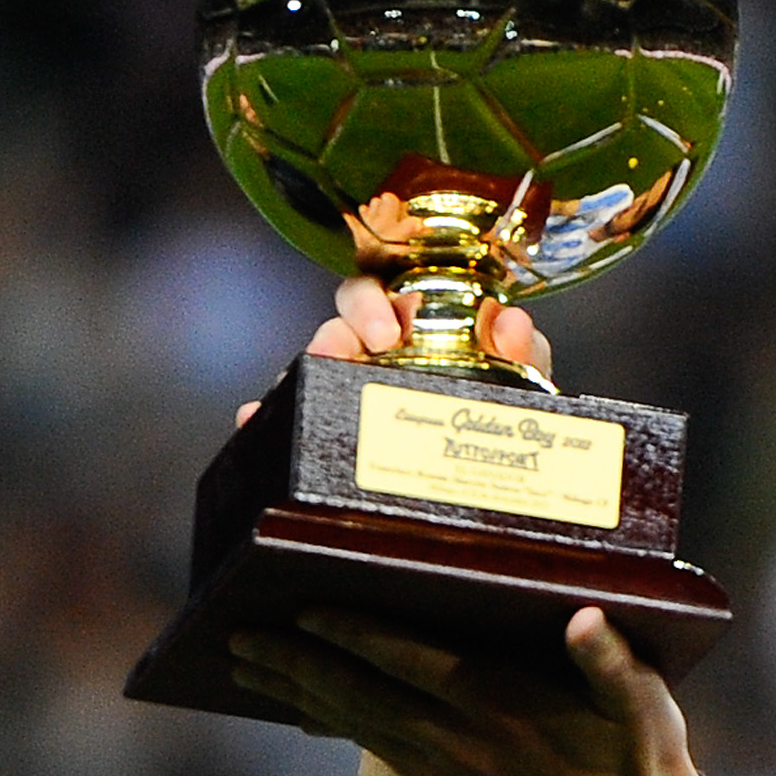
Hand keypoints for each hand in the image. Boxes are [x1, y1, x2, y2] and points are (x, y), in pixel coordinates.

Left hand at [228, 607, 722, 775]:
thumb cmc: (647, 768)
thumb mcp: (646, 710)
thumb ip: (613, 663)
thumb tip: (583, 619)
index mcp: (502, 709)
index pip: (410, 661)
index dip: (352, 633)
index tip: (300, 606)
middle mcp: (461, 744)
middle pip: (359, 694)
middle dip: (295, 663)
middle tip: (236, 636)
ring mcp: (449, 773)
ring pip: (356, 724)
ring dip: (298, 692)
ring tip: (249, 665)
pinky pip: (375, 747)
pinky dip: (333, 721)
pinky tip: (305, 709)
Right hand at [235, 280, 556, 426]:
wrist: (499, 482)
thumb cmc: (498, 409)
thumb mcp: (518, 378)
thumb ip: (523, 350)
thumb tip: (512, 325)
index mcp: (412, 326)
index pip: (377, 292)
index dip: (371, 303)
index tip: (386, 331)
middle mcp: (373, 353)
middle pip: (337, 325)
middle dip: (335, 334)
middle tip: (344, 354)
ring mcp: (349, 389)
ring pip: (308, 367)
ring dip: (297, 370)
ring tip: (296, 383)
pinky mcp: (332, 428)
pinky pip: (288, 417)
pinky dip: (265, 415)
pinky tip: (253, 418)